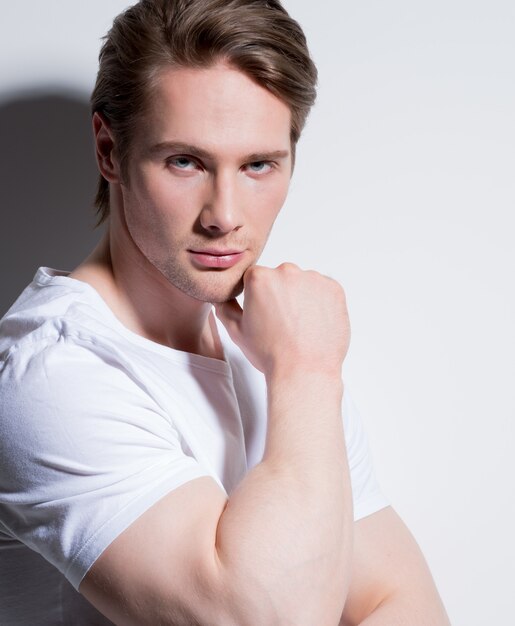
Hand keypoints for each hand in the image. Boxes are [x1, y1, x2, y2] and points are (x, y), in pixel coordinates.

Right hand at [214, 263, 349, 378]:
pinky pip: (324, 290)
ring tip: (300, 325)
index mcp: (260, 278)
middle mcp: (287, 271)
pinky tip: (314, 323)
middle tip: (282, 322)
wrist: (304, 371)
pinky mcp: (334, 289)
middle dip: (281, 295)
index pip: (256, 278)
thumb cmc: (271, 354)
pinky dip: (320, 302)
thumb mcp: (237, 332)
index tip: (264, 313)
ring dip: (301, 298)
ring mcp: (313, 279)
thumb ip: (226, 309)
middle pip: (281, 277)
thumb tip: (222, 299)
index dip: (258, 297)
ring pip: (303, 283)